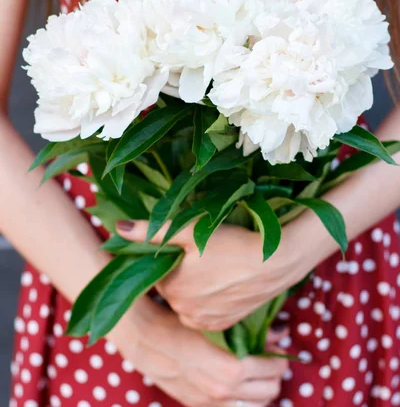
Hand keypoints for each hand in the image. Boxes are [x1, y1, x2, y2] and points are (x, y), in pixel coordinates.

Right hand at [111, 296, 289, 406]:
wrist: (147, 340)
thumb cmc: (182, 324)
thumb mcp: (218, 323)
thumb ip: (252, 331)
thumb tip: (280, 332)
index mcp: (232, 369)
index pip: (274, 370)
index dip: (279, 358)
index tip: (277, 348)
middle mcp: (225, 392)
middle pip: (270, 392)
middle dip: (273, 375)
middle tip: (270, 359)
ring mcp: (212, 403)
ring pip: (255, 406)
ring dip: (260, 391)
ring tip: (256, 374)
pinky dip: (243, 400)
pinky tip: (238, 384)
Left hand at [117, 220, 302, 330]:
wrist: (276, 261)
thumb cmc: (231, 241)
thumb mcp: (189, 229)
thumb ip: (151, 230)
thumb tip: (116, 226)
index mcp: (171, 289)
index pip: (159, 272)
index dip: (171, 256)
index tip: (188, 244)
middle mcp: (184, 313)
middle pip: (174, 288)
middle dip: (183, 273)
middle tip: (206, 253)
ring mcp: (206, 323)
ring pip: (190, 301)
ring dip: (197, 287)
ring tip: (218, 266)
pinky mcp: (225, 326)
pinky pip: (207, 312)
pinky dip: (211, 299)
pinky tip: (225, 281)